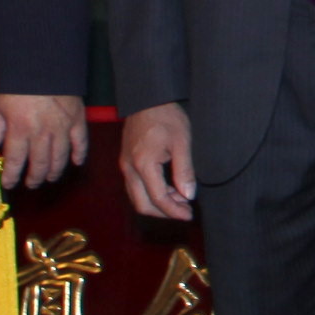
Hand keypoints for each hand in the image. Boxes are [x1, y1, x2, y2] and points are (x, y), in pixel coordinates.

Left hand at [0, 92, 87, 189]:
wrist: (42, 63)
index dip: (12, 176)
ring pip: (59, 157)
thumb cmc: (16, 84)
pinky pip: (81, 142)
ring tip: (49, 177)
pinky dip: (79, 154)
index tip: (9, 184)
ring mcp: (62, 127)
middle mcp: (42, 133)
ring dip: (54, 171)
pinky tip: (76, 162)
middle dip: (34, 178)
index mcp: (20, 130)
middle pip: (39, 163)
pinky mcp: (77, 119)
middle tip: (31, 184)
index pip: (15, 161)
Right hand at [120, 104, 198, 219]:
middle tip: (185, 212)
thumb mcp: (182, 142)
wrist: (147, 100)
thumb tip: (189, 195)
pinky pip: (135, 187)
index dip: (174, 211)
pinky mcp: (126, 162)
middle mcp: (129, 168)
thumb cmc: (167, 118)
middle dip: (164, 213)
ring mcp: (125, 166)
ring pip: (137, 197)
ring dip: (157, 204)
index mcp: (143, 164)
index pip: (158, 198)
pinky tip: (170, 190)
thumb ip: (184, 171)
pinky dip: (151, 194)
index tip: (189, 215)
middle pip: (142, 204)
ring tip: (181, 201)